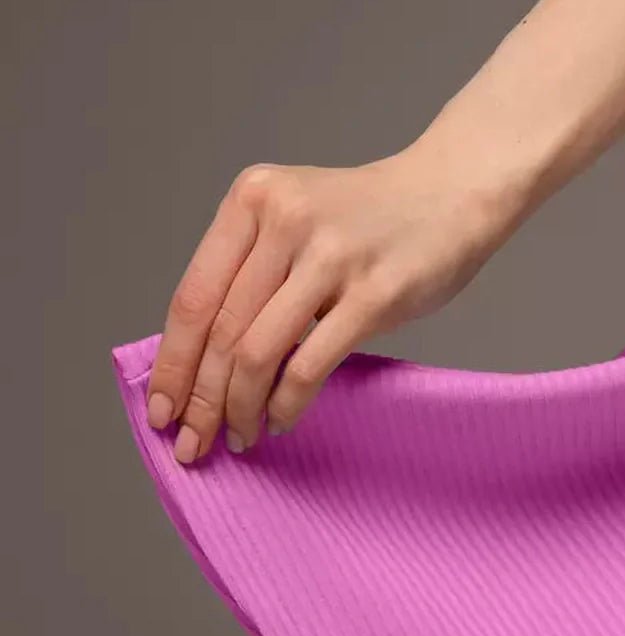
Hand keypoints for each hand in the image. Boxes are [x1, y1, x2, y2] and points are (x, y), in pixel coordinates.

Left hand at [144, 147, 514, 463]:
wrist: (452, 192)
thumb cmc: (370, 218)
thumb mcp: (295, 217)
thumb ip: (250, 269)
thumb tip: (201, 362)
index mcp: (253, 198)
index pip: (193, 298)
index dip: (171, 364)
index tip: (160, 410)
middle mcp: (285, 219)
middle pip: (219, 331)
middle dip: (199, 399)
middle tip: (192, 442)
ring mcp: (331, 257)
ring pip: (256, 353)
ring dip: (238, 408)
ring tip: (240, 436)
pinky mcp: (374, 294)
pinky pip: (308, 365)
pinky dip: (286, 404)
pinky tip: (282, 419)